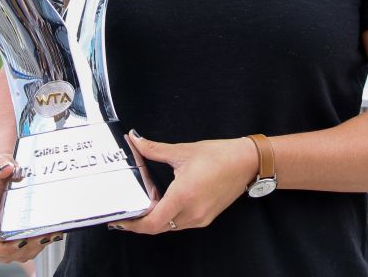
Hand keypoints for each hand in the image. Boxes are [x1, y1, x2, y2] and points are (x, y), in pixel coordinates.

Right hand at [0, 152, 60, 262]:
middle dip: (23, 250)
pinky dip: (34, 246)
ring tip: (49, 236)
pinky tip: (48, 235)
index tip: (22, 241)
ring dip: (31, 250)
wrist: (5, 168)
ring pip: (12, 254)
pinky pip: (18, 249)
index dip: (3, 249)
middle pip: (1, 253)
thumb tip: (6, 169)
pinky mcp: (5, 235)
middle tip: (43, 238)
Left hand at [109, 132, 258, 234]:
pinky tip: (166, 200)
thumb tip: (135, 139)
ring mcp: (200, 217)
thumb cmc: (219, 155)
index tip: (120, 221)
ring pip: (169, 226)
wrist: (247, 163)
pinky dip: (169, 216)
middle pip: (158, 227)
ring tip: (148, 201)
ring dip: (156, 218)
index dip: (133, 225)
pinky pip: (181, 223)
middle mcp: (191, 212)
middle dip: (141, 221)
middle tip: (129, 210)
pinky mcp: (206, 217)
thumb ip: (155, 149)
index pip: (151, 223)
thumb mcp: (183, 151)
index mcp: (183, 196)